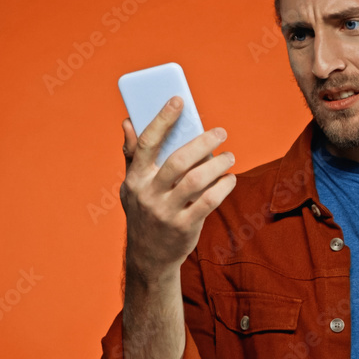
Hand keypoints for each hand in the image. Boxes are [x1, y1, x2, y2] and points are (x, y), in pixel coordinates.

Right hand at [120, 96, 236, 278]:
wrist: (149, 258)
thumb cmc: (144, 213)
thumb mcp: (132, 186)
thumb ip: (132, 155)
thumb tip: (128, 121)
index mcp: (135, 179)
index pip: (147, 144)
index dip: (162, 119)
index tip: (179, 100)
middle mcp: (148, 195)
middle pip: (179, 161)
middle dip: (203, 142)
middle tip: (221, 133)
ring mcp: (166, 212)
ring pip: (197, 180)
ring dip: (218, 164)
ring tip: (229, 156)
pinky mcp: (184, 227)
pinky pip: (209, 201)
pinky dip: (224, 186)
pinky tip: (230, 179)